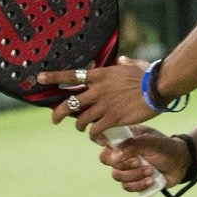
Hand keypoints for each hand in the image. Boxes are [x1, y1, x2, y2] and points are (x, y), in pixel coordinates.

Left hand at [37, 56, 156, 137]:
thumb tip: (122, 59)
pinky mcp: (112, 118)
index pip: (72, 75)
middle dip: (58, 113)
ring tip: (83, 129)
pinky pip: (95, 130)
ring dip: (80, 126)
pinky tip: (98, 137)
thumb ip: (124, 63)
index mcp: (101, 75)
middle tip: (54, 119)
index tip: (39, 78)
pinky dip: (94, 136)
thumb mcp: (133, 64)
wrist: (157, 87)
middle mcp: (98, 90)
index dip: (54, 77)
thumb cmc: (148, 74)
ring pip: (81, 120)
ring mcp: (104, 105)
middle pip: (69, 103)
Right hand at [100, 126, 190, 192]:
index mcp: (127, 137)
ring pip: (117, 175)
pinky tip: (151, 180)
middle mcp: (125, 152)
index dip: (107, 147)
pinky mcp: (134, 180)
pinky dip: (139, 185)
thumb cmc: (168, 148)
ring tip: (151, 171)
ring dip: (135, 175)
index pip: (106, 140)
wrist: (182, 164)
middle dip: (125, 164)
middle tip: (140, 162)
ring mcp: (128, 167)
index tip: (117, 153)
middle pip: (108, 160)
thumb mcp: (153, 143)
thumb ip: (133, 145)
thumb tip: (114, 155)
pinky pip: (126, 187)